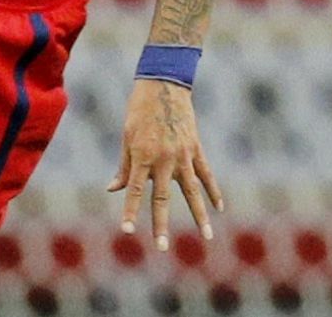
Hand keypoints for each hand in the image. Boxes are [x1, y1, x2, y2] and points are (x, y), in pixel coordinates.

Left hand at [109, 78, 221, 249]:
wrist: (163, 84)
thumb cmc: (139, 109)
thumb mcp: (126, 135)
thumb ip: (124, 165)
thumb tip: (113, 188)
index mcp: (141, 154)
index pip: (133, 190)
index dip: (129, 210)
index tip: (126, 230)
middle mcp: (163, 158)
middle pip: (162, 198)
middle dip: (161, 224)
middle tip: (162, 247)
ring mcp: (182, 154)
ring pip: (192, 191)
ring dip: (199, 215)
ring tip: (206, 237)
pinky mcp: (195, 148)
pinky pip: (206, 174)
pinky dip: (213, 190)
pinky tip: (219, 207)